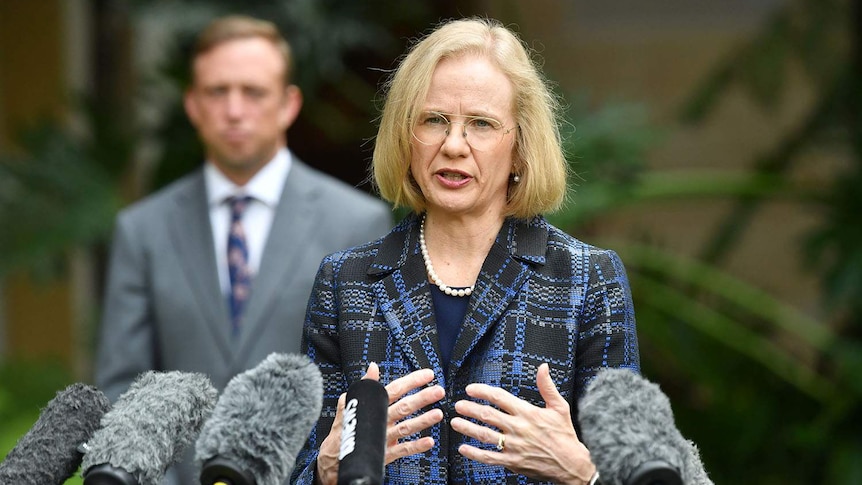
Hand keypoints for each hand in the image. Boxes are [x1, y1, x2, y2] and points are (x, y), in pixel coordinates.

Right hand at [316, 364, 444, 484]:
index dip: (412, 381)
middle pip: (403, 407)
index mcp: (374, 407)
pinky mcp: (385, 454)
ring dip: (422, 421)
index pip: (395, 390)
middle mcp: (380, 421)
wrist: (335, 458)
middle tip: (438, 391)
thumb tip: (372, 367)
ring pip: (405, 428)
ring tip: (438, 414)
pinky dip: (416, 446)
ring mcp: (384, 438)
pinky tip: (429, 442)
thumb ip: (365, 386)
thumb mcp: (350, 403)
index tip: (428, 375)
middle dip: (422, 398)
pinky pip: (402, 450)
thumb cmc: (345, 429)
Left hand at [450, 363, 595, 484]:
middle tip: (458, 405)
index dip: (482, 391)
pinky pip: (489, 457)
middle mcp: (519, 428)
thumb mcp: (560, 407)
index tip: (470, 389)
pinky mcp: (513, 461)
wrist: (571, 465)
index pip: (500, 397)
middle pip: (488, 415)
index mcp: (528, 412)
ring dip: (467, 428)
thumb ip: (547, 386)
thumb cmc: (565, 435)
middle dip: (470, 409)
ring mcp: (514, 446)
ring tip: (455, 422)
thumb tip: (543, 367)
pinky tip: (463, 448)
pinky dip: (474, 453)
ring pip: (485, 435)